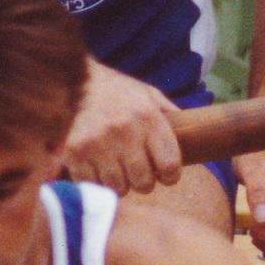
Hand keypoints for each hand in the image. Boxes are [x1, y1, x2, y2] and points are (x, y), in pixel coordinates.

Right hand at [65, 63, 182, 195]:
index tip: (164, 174)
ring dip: (119, 183)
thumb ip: (168, 114)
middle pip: (144, 183)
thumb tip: (194, 132)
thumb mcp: (146, 94)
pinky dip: (95, 181)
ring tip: (115, 169)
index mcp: (147, 117)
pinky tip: (95, 168)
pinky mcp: (74, 152)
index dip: (170, 175)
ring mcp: (97, 143)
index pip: (170, 165)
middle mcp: (124, 131)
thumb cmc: (114, 90)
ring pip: (118, 188)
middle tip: (137, 172)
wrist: (71, 76)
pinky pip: (92, 184)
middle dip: (144, 182)